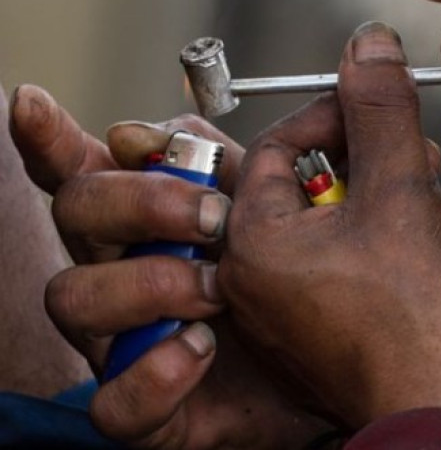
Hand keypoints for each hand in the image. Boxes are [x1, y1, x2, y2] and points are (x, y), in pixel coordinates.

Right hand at [10, 85, 336, 447]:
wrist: (332, 369)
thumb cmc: (292, 287)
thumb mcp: (269, 215)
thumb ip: (232, 167)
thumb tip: (178, 129)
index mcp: (148, 219)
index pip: (86, 168)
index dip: (52, 138)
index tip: (36, 105)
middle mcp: (120, 271)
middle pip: (77, 213)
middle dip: (140, 201)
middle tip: (214, 217)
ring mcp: (124, 340)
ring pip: (74, 298)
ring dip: (150, 283)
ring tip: (219, 291)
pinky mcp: (146, 407)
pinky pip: (116, 401)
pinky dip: (155, 372)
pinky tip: (201, 350)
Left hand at [219, 21, 440, 427]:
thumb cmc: (424, 319)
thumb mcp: (403, 192)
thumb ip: (380, 111)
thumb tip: (368, 43)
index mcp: (254, 245)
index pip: (276, 146)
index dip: (333, 115)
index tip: (377, 106)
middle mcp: (255, 283)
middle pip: (297, 184)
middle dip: (358, 156)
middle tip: (411, 154)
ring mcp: (285, 315)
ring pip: (320, 223)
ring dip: (371, 195)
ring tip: (424, 194)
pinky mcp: (318, 335)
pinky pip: (333, 263)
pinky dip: (370, 239)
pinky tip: (416, 239)